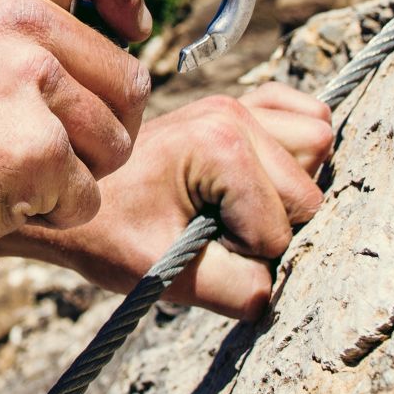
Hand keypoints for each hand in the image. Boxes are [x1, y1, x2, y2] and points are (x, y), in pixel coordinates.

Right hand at [0, 0, 152, 280]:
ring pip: (118, 142)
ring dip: (78, 174)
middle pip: (133, 80)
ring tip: (7, 168)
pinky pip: (89, 194)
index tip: (128, 23)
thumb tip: (112, 17)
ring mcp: (32, 85)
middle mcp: (22, 24)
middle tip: (29, 142)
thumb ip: (26, 22)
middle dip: (101, 128)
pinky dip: (55, 211)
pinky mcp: (39, 149)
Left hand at [0, 83, 332, 317]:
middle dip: (272, 224)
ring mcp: (237, 104)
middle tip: (218, 232)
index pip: (281, 226)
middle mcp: (234, 113)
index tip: (199, 247)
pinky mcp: (239, 105)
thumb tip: (283, 288)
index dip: (248, 254)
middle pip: (310, 188)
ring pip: (317, 144)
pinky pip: (304, 114)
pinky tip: (262, 175)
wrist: (76, 200)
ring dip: (291, 185)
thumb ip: (237, 289)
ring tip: (238, 205)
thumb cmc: (110, 233)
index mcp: (219, 145)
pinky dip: (297, 147)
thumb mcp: (169, 272)